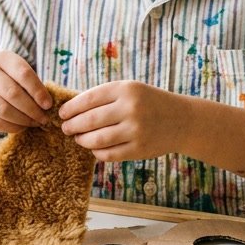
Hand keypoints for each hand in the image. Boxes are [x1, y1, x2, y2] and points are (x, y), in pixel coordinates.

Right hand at [0, 52, 51, 134]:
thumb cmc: (5, 78)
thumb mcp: (15, 71)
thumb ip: (30, 83)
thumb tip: (47, 106)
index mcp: (2, 57)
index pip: (23, 74)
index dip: (38, 91)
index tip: (48, 105)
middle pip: (13, 94)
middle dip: (32, 109)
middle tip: (44, 119)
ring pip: (3, 110)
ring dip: (23, 120)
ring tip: (34, 123)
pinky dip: (11, 127)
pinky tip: (21, 127)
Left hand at [59, 81, 185, 160]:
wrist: (181, 120)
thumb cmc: (149, 103)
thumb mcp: (131, 90)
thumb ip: (105, 97)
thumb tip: (71, 109)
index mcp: (126, 89)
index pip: (89, 99)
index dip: (71, 108)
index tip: (62, 113)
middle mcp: (131, 108)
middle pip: (90, 120)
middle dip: (72, 126)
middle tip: (66, 128)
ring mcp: (136, 130)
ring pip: (97, 139)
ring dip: (82, 140)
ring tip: (78, 138)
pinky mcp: (139, 149)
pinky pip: (109, 154)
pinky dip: (97, 152)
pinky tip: (94, 147)